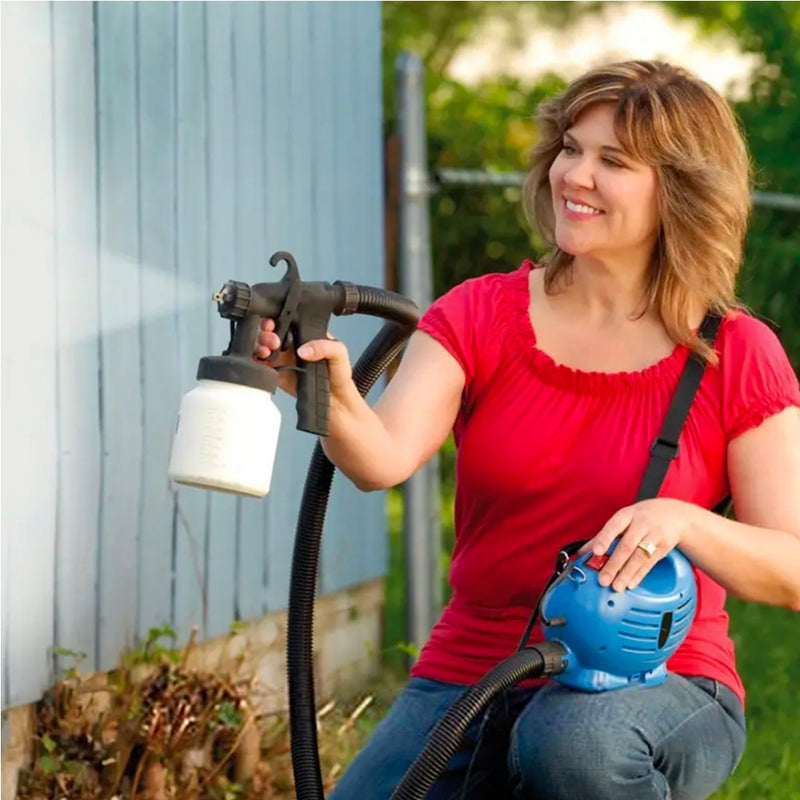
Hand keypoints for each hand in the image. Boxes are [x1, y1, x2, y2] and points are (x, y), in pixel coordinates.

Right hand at [255, 318, 352, 398]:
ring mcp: (285, 361)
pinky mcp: (278, 376)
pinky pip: (263, 367)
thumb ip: (325, 347)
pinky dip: (258, 364)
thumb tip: (303, 350)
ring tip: (266, 352)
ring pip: (264, 348)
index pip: (288, 322)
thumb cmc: (340, 377)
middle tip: (271, 341)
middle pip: (272, 333)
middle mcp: (294, 346)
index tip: (273, 325)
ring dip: (259, 346)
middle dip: (265, 333)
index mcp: (307, 336)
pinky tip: (262, 363)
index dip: (277, 320)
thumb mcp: (340, 354)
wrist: (337, 404)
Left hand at [578, 498, 699, 591]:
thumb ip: (603, 535)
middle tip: (603, 579)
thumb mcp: (623, 520)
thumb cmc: (641, 517)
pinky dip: (639, 575)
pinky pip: (650, 563)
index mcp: (627, 515)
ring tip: (616, 586)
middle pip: (627, 545)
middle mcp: (641, 524)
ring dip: (626, 573)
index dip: (604, 539)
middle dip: (614, 564)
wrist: (674, 514)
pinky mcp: (664, 547)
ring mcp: (654, 535)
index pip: (614, 526)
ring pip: (639, 556)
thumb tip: (581, 553)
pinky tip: (630, 584)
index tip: (596, 551)